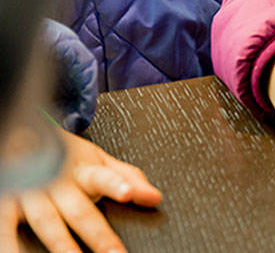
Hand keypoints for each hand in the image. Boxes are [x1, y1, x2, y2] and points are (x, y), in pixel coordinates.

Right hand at [1, 128, 160, 252]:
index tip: (130, 193)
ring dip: (61, 245)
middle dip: (98, 235)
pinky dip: (11, 243)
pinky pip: (7, 225)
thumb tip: (155, 198)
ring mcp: (31, 192)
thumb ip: (127, 177)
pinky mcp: (8, 201)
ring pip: (46, 222)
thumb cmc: (65, 154)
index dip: (117, 185)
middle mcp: (58, 180)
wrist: (24, 136)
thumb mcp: (98, 160)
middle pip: (79, 211)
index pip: (103, 177)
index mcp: (83, 169)